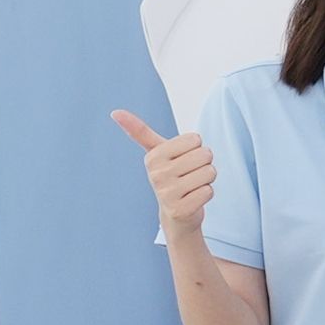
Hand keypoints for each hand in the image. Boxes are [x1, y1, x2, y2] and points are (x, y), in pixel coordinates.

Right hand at [111, 111, 215, 235]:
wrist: (176, 212)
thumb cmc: (171, 175)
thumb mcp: (156, 152)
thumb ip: (140, 132)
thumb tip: (115, 111)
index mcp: (153, 157)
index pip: (195, 139)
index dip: (196, 148)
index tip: (183, 159)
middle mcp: (156, 174)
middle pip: (205, 155)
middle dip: (204, 164)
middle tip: (189, 174)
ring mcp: (166, 193)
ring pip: (210, 172)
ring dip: (207, 179)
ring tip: (192, 186)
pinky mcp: (179, 209)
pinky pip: (209, 191)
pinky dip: (206, 194)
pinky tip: (193, 199)